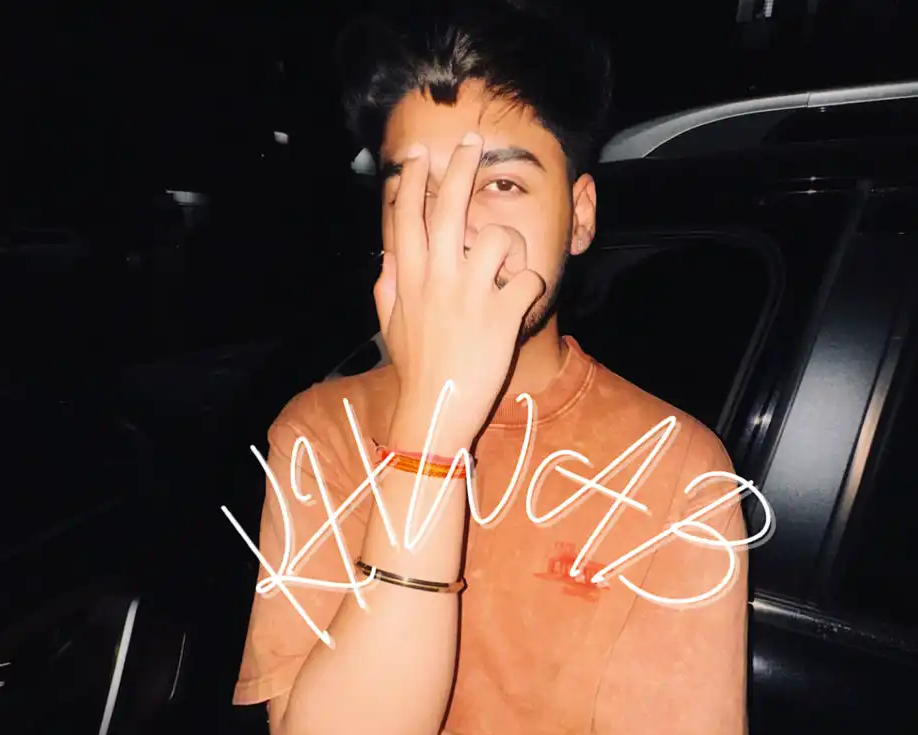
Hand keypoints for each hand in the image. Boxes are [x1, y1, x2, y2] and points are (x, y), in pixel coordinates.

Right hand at [373, 132, 544, 447]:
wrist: (436, 411)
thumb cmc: (416, 370)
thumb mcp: (391, 328)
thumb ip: (387, 288)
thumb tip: (386, 259)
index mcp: (408, 279)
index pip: (406, 217)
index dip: (412, 181)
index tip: (417, 157)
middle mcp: (437, 278)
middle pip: (449, 206)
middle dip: (460, 166)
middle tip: (470, 141)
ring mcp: (470, 294)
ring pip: (498, 237)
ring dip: (509, 246)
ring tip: (505, 268)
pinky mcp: (501, 315)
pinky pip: (529, 277)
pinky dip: (531, 285)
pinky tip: (519, 301)